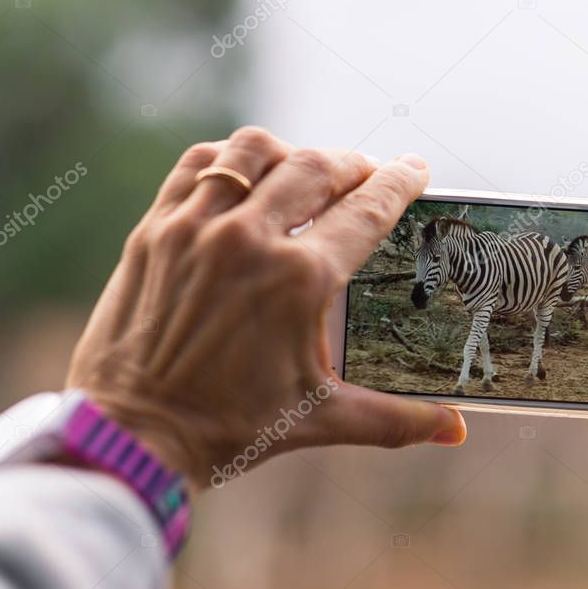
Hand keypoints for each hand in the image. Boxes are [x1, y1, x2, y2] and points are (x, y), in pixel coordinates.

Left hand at [66, 127, 465, 491]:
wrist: (130, 437)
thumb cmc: (229, 429)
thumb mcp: (321, 418)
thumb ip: (397, 419)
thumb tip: (456, 431)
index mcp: (299, 281)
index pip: (368, 209)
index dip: (400, 182)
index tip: (416, 168)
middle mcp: (250, 239)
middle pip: (318, 167)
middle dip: (354, 164)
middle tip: (369, 174)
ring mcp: (196, 227)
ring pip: (256, 150)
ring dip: (292, 153)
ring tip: (307, 171)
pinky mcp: (155, 229)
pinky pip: (199, 164)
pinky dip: (230, 159)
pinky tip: (245, 175)